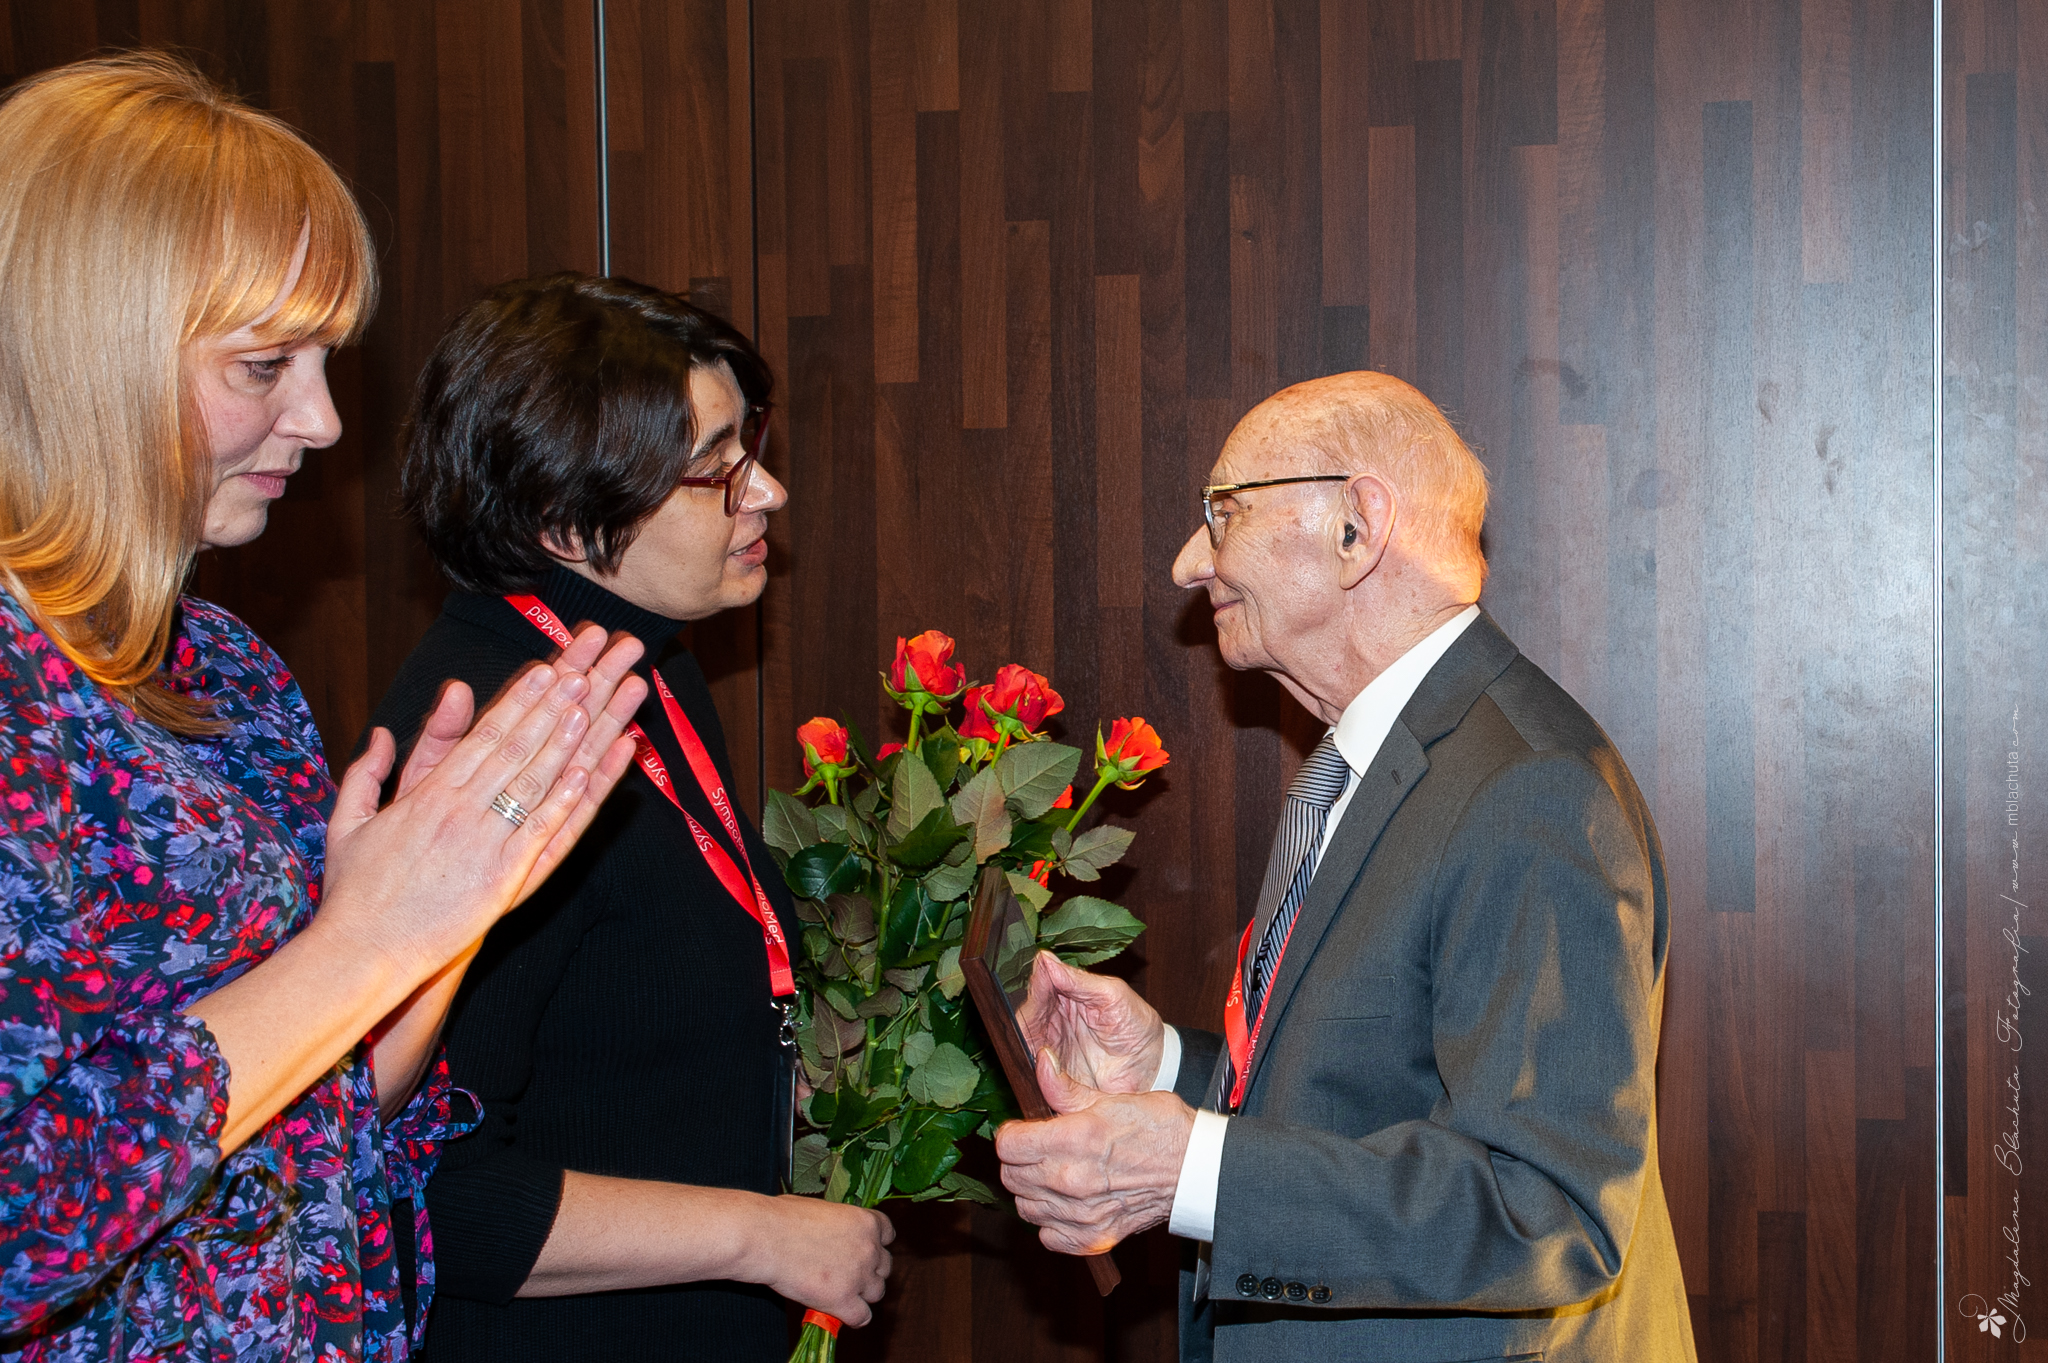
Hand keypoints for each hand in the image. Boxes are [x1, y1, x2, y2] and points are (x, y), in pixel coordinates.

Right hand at [320, 631, 641, 976]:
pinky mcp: (503, 880)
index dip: (518, 702)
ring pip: (532, 783)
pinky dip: (566, 801)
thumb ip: (365, 774)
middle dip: (550, 707)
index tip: (544, 672)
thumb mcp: (346, 824)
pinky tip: (587, 773)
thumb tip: (380, 733)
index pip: (482, 737)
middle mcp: (458, 811)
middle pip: (514, 749)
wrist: (364, 952)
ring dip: (564, 742)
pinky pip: (541, 833)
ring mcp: (483, 844)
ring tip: (591, 705)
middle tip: (582, 671)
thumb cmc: (355, 893)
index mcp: (426, 796)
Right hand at [744, 1197, 894, 1325]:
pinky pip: (862, 1317)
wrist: (765, 1237)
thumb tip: (835, 1233)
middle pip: (885, 1266)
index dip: (876, 1244)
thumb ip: (839, 1223)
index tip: (863, 1250)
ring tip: (843, 1293)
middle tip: (850, 1273)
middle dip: (870, 1270)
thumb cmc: (783, 1218)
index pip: (888, 1235)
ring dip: (863, 1294)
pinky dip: (854, 1317)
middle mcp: (869, 1248)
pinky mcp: (843, 1300)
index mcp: (866, 1221)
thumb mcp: (822, 1209)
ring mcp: (859, 1276)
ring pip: (877, 1292)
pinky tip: (841, 1313)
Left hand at [994, 1048, 1194, 1254]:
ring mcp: (1082, 1214)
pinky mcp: (1094, 1238)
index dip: (1012, 1134)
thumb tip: (1039, 1062)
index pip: (1008, 1145)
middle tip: (1040, 1150)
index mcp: (1074, 1138)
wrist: (1196, 1169)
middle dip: (1019, 1160)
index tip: (1024, 1130)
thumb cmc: (1159, 1128)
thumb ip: (1066, 1088)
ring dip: (1032, 1190)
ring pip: (1024, 1207)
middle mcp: (1072, 1180)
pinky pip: (1047, 1236)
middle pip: (1010, 1176)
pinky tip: (1066, 1203)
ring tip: (1054, 1174)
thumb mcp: (1111, 1098)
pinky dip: (1050, 1222)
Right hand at [1015, 951, 1166, 1093]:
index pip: (1042, 985)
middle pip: (1029, 1012)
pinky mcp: (1052, 1073)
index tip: (1040, 973)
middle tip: (1038, 1006)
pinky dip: (1033, 1061)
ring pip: (1025, 1039)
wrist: (1152, 1067)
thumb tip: (1045, 960)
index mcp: (1066, 994)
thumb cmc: (1136, 1025)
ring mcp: (1051, 1046)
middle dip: (1031, 1008)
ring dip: (1028, 1036)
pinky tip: (1040, 1056)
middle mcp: (1053, 1019)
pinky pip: (1034, 1066)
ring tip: (1040, 1031)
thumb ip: (1078, 980)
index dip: (1039, 980)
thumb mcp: (1111, 994)